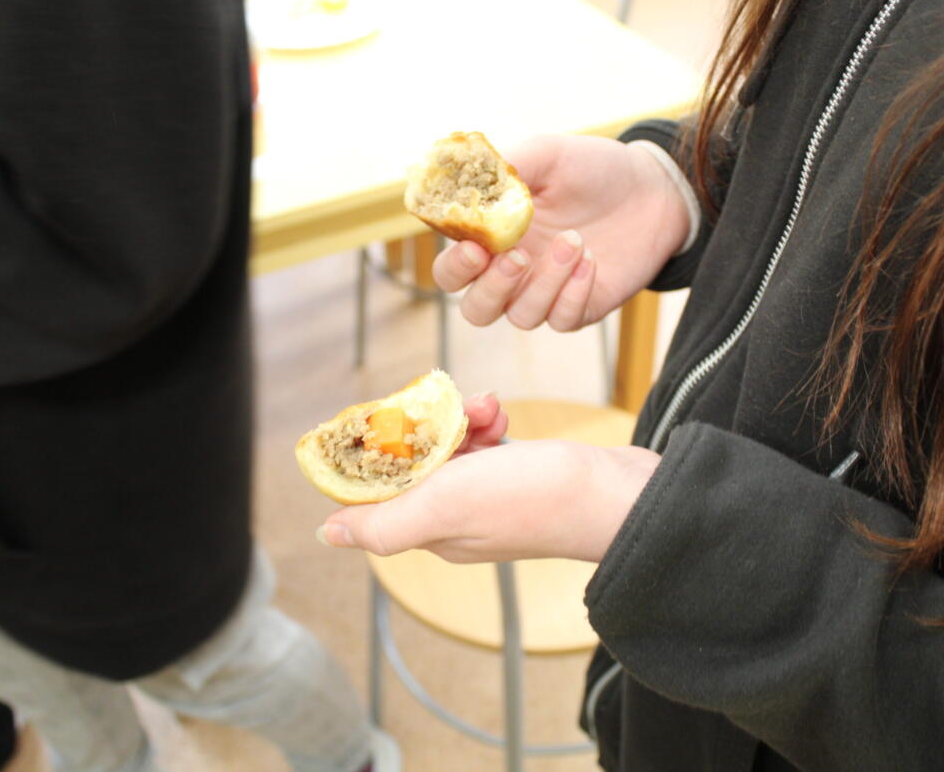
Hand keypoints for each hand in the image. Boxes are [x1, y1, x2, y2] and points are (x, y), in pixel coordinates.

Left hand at [316, 437, 660, 563]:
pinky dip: (487, 423)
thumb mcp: (447, 505)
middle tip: (454, 411)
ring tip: (489, 409)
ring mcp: (488, 499)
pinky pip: (484, 444)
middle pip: (414, 464)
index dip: (378, 454)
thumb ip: (385, 521)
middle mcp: (454, 520)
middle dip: (426, 428)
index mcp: (431, 531)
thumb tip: (327, 534)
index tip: (391, 424)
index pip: (379, 491)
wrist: (617, 493)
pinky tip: (503, 413)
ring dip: (461, 419)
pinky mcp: (517, 478)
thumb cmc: (535, 499)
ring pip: (449, 447)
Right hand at [432, 134, 692, 331]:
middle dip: (491, 289)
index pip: (452, 270)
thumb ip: (508, 168)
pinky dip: (573, 294)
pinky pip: (562, 320)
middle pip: (476, 310)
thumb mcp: (548, 155)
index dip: (456, 266)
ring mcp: (545, 293)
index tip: (474, 247)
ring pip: (521, 316)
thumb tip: (471, 179)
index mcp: (493, 239)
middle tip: (517, 258)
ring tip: (575, 240)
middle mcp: (512, 273)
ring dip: (545, 282)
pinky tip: (592, 260)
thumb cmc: (592, 169)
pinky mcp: (579, 308)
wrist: (652, 188)